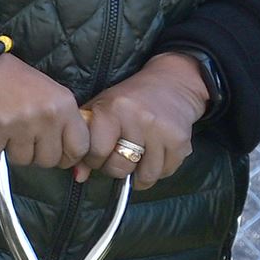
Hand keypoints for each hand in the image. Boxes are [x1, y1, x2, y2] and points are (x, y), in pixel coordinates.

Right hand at [0, 53, 89, 176]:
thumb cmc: (18, 81)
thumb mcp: (53, 95)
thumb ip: (64, 122)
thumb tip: (69, 157)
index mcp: (65, 106)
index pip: (79, 148)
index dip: (68, 157)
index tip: (57, 155)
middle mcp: (47, 116)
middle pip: (49, 160)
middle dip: (36, 156)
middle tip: (26, 143)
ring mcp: (21, 124)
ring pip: (22, 161)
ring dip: (12, 154)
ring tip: (6, 137)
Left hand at [76, 52, 208, 189]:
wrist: (171, 84)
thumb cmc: (129, 100)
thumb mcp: (101, 110)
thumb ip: (85, 141)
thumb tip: (79, 176)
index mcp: (111, 109)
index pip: (96, 153)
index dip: (94, 159)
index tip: (99, 153)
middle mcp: (137, 118)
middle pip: (120, 167)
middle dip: (116, 168)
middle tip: (119, 155)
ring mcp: (160, 130)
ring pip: (145, 176)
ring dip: (139, 172)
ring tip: (137, 155)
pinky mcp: (179, 140)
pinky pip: (165, 173)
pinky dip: (158, 170)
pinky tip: (155, 154)